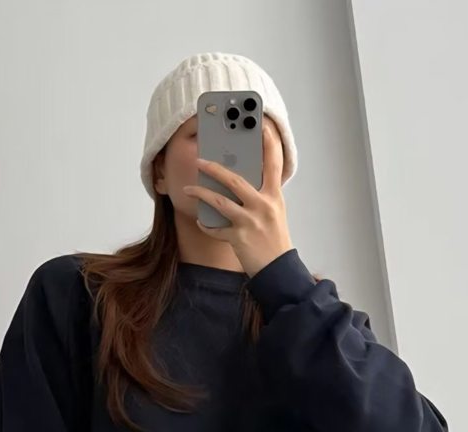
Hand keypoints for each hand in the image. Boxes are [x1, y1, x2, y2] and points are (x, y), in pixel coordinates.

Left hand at [182, 120, 294, 278]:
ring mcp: (250, 222)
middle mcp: (263, 206)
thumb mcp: (274, 213)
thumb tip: (238, 181)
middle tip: (200, 160)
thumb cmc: (275, 240)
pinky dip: (206, 225)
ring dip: (201, 193)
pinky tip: (200, 220)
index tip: (262, 126)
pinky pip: (216, 228)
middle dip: (214, 168)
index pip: (273, 163)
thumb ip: (261, 196)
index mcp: (274, 197)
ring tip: (189, 189)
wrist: (278, 270)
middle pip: (235, 180)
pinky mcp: (239, 238)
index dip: (269, 143)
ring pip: (220, 202)